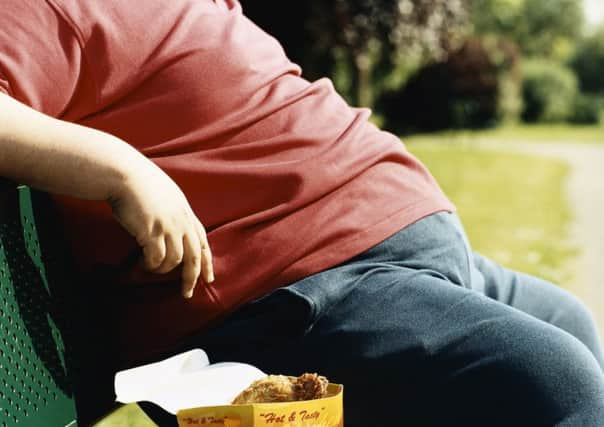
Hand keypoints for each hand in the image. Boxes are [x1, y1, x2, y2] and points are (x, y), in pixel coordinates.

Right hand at [108, 161, 213, 297]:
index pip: (203, 242)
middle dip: (192, 277)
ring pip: (175, 260)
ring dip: (163, 270)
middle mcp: (182, 221)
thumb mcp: (167, 196)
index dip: (207, 262)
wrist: (125, 173)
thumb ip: (174, 213)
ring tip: (152, 268)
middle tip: (187, 293)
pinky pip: (157, 259)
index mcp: (187, 213)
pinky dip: (152, 265)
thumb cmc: (140, 182)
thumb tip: (173, 231)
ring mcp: (169, 227)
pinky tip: (144, 264)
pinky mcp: (152, 232)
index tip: (209, 278)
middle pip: (194, 256)